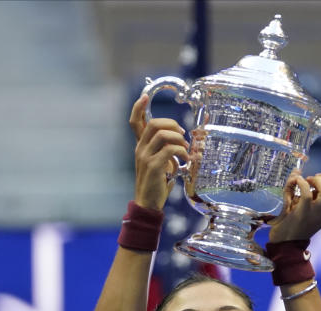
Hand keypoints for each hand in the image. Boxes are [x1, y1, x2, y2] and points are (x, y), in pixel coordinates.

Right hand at [129, 95, 188, 210]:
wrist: (147, 204)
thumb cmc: (156, 183)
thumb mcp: (160, 163)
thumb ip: (166, 150)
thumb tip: (182, 142)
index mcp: (140, 146)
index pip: (135, 122)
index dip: (139, 107)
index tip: (145, 96)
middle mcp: (140, 149)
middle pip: (155, 124)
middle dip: (173, 124)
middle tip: (183, 135)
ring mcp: (145, 157)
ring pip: (163, 134)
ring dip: (179, 139)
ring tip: (185, 150)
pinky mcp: (154, 166)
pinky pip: (170, 149)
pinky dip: (181, 152)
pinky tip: (185, 159)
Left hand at [267, 171, 320, 242]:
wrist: (284, 244)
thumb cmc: (291, 224)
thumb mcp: (300, 206)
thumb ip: (300, 189)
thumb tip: (296, 171)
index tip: (315, 179)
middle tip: (312, 178)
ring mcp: (315, 213)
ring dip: (318, 180)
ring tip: (307, 181)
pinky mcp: (302, 213)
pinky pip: (307, 194)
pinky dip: (302, 183)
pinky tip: (296, 181)